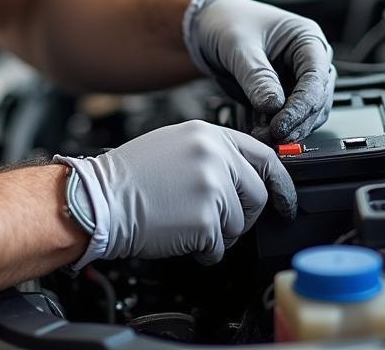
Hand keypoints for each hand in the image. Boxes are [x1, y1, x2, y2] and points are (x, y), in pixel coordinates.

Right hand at [55, 120, 294, 268]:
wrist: (100, 198)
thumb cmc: (130, 176)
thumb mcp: (175, 145)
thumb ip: (212, 153)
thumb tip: (244, 175)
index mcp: (207, 134)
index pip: (263, 155)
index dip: (278, 181)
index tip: (284, 198)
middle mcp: (214, 155)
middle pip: (257, 193)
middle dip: (242, 214)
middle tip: (216, 219)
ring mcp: (212, 186)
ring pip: (239, 223)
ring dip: (218, 233)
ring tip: (186, 222)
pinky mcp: (206, 218)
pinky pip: (220, 246)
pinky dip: (203, 249)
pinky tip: (179, 235)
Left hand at [184, 0, 334, 142]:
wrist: (208, 25)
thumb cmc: (227, 21)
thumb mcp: (238, 45)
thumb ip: (256, 76)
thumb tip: (273, 106)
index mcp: (307, 39)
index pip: (316, 78)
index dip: (302, 106)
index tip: (281, 125)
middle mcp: (309, 60)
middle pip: (317, 100)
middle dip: (295, 122)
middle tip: (272, 137)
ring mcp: (298, 78)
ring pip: (306, 115)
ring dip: (287, 129)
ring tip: (262, 136)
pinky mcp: (284, 94)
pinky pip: (287, 118)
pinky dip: (275, 127)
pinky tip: (259, 131)